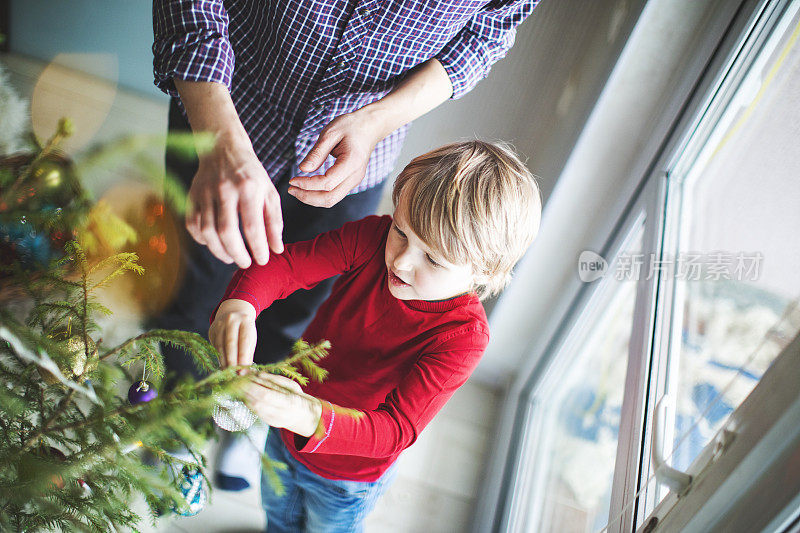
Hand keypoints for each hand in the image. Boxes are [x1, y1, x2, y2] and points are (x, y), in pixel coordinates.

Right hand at [185, 130, 284, 267]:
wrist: (223, 148)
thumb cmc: (251, 175)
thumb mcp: (269, 193)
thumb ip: (274, 222)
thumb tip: (276, 249)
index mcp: (248, 188)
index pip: (252, 226)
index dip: (257, 247)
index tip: (262, 260)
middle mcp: (224, 190)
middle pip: (226, 231)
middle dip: (236, 254)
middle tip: (245, 263)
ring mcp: (205, 192)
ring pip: (207, 231)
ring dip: (219, 250)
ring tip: (231, 257)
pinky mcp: (192, 195)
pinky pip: (192, 224)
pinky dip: (202, 239)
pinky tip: (214, 244)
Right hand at [208, 299, 257, 371]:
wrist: (233, 313)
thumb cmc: (245, 330)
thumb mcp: (251, 338)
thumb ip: (248, 354)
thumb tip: (245, 372)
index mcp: (245, 321)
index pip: (244, 340)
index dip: (243, 356)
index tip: (243, 370)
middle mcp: (231, 320)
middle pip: (230, 343)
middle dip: (232, 360)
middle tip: (234, 374)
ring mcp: (219, 324)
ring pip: (220, 345)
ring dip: (223, 361)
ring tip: (228, 372)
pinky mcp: (212, 329)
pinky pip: (214, 346)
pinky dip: (218, 357)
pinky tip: (222, 365)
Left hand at [244, 373, 322, 436]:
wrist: (302, 416)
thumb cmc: (297, 397)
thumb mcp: (291, 385)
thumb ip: (274, 379)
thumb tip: (258, 374)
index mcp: (288, 402)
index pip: (266, 395)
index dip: (252, 386)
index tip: (243, 376)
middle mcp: (279, 413)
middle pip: (257, 402)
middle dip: (245, 390)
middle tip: (237, 380)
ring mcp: (272, 420)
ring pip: (253, 407)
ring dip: (243, 395)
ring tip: (238, 385)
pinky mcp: (267, 422)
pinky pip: (254, 411)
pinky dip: (247, 401)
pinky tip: (244, 393)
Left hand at [288, 108, 384, 207]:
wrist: (370, 127)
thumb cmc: (350, 127)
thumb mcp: (330, 133)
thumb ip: (317, 153)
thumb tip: (302, 169)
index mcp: (352, 163)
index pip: (327, 183)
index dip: (307, 185)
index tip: (292, 180)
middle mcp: (355, 176)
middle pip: (330, 198)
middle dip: (308, 197)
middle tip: (291, 189)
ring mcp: (354, 181)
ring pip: (332, 200)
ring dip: (312, 199)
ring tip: (296, 190)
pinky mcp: (350, 182)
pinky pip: (334, 194)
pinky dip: (319, 194)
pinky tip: (307, 187)